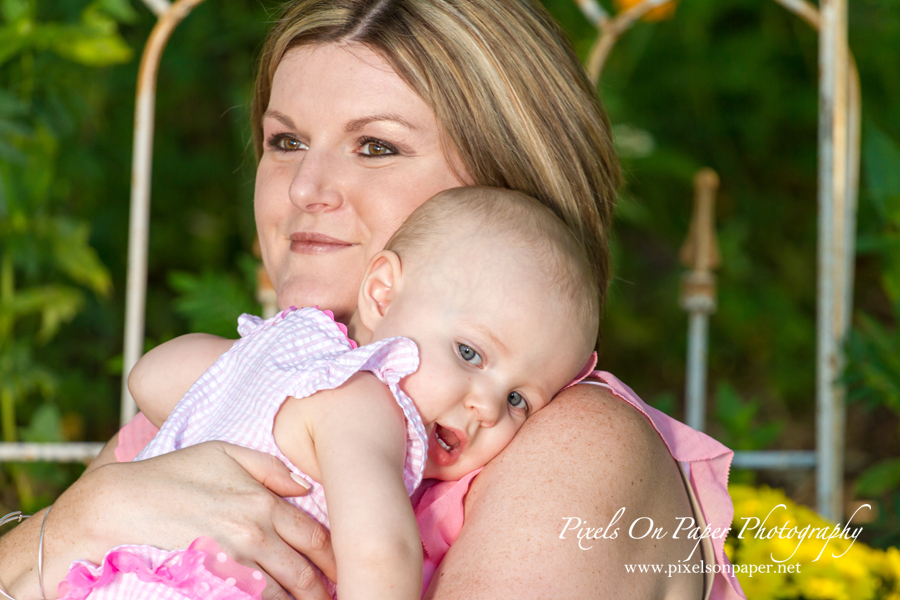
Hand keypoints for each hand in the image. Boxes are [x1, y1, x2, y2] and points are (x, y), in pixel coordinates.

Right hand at [41, 441, 336, 599]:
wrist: (118, 506)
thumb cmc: (171, 474)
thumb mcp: (223, 452)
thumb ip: (269, 466)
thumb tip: (302, 486)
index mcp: (263, 503)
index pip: (315, 537)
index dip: (333, 557)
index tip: (342, 567)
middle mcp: (255, 536)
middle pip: (304, 573)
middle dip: (322, 589)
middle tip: (333, 596)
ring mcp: (233, 564)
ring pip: (281, 595)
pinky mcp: (212, 584)